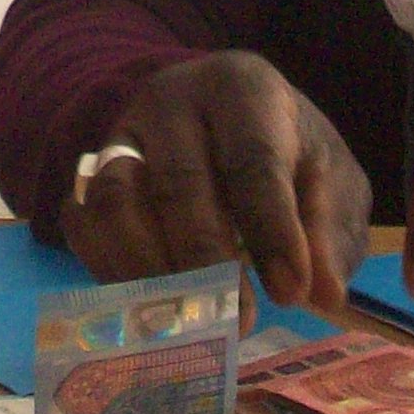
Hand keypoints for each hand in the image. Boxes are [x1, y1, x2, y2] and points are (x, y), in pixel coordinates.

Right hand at [62, 52, 371, 314]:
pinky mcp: (89, 172)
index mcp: (242, 89)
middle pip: (178, 184)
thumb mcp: (332, 177)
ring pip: (115, 201)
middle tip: (237, 324)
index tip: (289, 293)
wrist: (224, 117)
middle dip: (207, 265)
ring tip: (188, 323)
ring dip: (150, 273)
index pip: (251, 159)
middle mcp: (171, 101)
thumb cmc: (287, 151)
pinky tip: (149, 307)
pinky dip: (109, 271)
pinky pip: (81, 222)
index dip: (270, 230)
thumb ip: (331, 229)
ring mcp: (121, 134)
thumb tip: (322, 293)